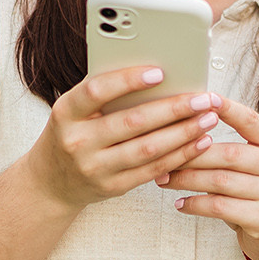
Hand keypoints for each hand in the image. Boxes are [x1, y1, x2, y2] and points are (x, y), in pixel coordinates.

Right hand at [30, 67, 223, 208]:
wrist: (51, 182)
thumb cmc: (71, 133)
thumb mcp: (75, 110)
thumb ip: (104, 92)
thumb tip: (154, 72)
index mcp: (66, 112)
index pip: (97, 91)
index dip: (128, 80)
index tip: (160, 72)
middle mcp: (78, 141)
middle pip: (133, 122)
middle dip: (174, 108)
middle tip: (203, 98)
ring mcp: (95, 167)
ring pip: (148, 148)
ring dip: (183, 133)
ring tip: (208, 119)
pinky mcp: (112, 187)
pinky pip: (152, 169)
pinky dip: (179, 155)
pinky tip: (198, 142)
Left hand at [158, 98, 258, 259]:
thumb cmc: (253, 193)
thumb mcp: (251, 165)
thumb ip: (230, 147)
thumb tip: (184, 126)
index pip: (250, 121)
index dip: (227, 109)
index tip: (202, 98)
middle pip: (229, 154)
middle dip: (191, 154)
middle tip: (163, 155)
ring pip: (220, 181)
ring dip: (186, 179)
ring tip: (164, 178)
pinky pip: (219, 207)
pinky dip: (194, 204)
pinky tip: (179, 203)